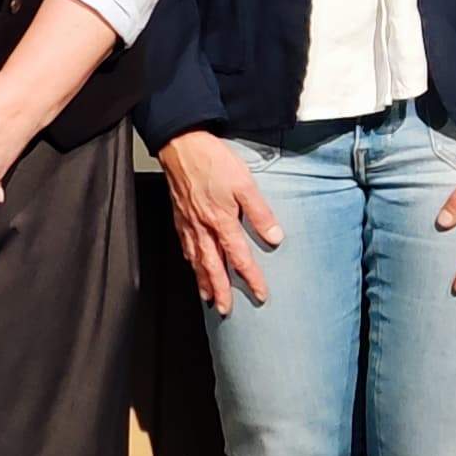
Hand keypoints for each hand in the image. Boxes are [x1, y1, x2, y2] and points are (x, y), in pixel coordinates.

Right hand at [156, 130, 282, 313]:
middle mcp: (203, 227)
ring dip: (203, 281)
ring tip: (207, 296)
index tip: (260, 295)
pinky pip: (185, 246)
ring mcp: (189, 223)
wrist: (181, 145)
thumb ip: (260, 212)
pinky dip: (189, 261)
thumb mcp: (245, 183)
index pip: (239, 258)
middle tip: (225, 310)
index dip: (251, 278)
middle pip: (213, 267)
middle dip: (220, 291)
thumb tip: (275, 237)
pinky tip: (192, 264)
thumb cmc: (212, 161)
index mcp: (222, 221)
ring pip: (196, 260)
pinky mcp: (179, 215)